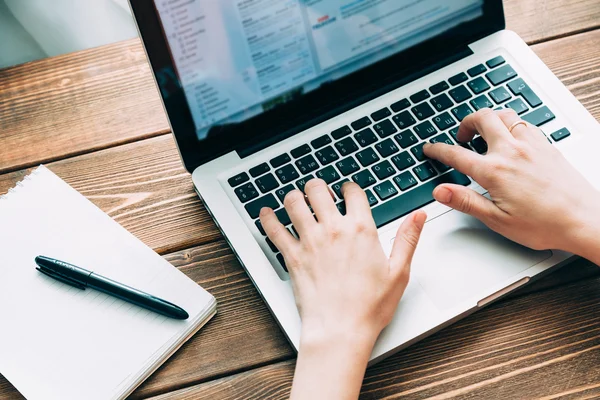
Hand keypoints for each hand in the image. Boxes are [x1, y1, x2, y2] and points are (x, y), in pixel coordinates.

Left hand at [259, 179, 425, 399]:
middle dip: (318, 187)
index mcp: (361, 229)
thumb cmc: (370, 307)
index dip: (349, 188)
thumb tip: (418, 216)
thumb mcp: (399, 272)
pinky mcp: (292, 256)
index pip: (352, 191)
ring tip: (296, 199)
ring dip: (294, 196)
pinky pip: (273, 229)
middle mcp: (333, 229)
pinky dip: (267, 218)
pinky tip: (266, 213)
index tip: (347, 192)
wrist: (341, 330)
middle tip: (318, 192)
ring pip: (293, 202)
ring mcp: (310, 241)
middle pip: (317, 190)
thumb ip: (408, 239)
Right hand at [423, 108, 599, 252]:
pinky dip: (512, 124)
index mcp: (494, 171)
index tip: (430, 149)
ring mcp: (531, 145)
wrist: (584, 220)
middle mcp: (512, 152)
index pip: (456, 154)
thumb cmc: (545, 224)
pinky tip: (512, 137)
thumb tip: (440, 191)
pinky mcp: (547, 146)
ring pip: (504, 115)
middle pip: (482, 119)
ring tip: (484, 132)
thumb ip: (465, 201)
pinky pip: (525, 123)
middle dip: (465, 123)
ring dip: (490, 119)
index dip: (438, 150)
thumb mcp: (497, 219)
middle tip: (461, 136)